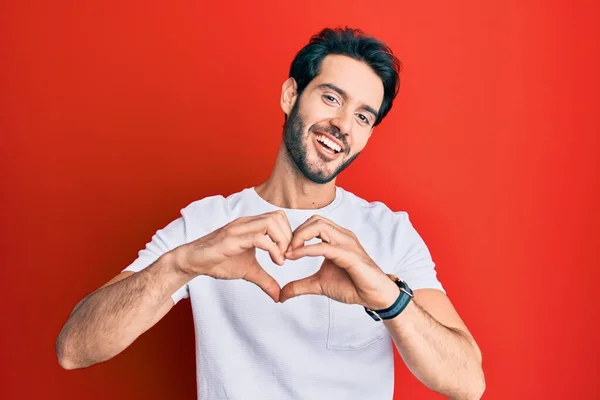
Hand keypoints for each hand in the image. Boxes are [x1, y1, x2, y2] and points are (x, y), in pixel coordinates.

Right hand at [176, 211, 292, 301]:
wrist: (192, 261)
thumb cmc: (218, 261)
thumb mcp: (249, 271)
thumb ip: (265, 280)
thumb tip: (279, 296)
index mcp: (251, 225)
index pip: (278, 217)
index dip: (288, 233)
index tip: (288, 254)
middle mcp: (246, 223)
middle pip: (278, 217)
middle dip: (289, 237)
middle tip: (287, 256)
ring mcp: (238, 229)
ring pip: (270, 223)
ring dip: (282, 241)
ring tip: (281, 259)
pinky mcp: (231, 240)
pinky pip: (258, 238)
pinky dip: (273, 249)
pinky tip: (275, 262)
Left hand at [279, 215, 399, 308]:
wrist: (375, 296)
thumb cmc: (352, 286)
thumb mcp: (319, 285)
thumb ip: (300, 286)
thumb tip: (281, 295)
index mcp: (336, 238)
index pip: (312, 223)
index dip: (295, 234)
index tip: (283, 251)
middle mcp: (342, 236)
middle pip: (314, 220)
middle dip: (295, 233)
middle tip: (284, 250)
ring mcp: (347, 243)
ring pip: (319, 226)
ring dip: (299, 237)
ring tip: (289, 253)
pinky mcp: (349, 255)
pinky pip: (324, 247)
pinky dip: (306, 250)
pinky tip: (295, 257)